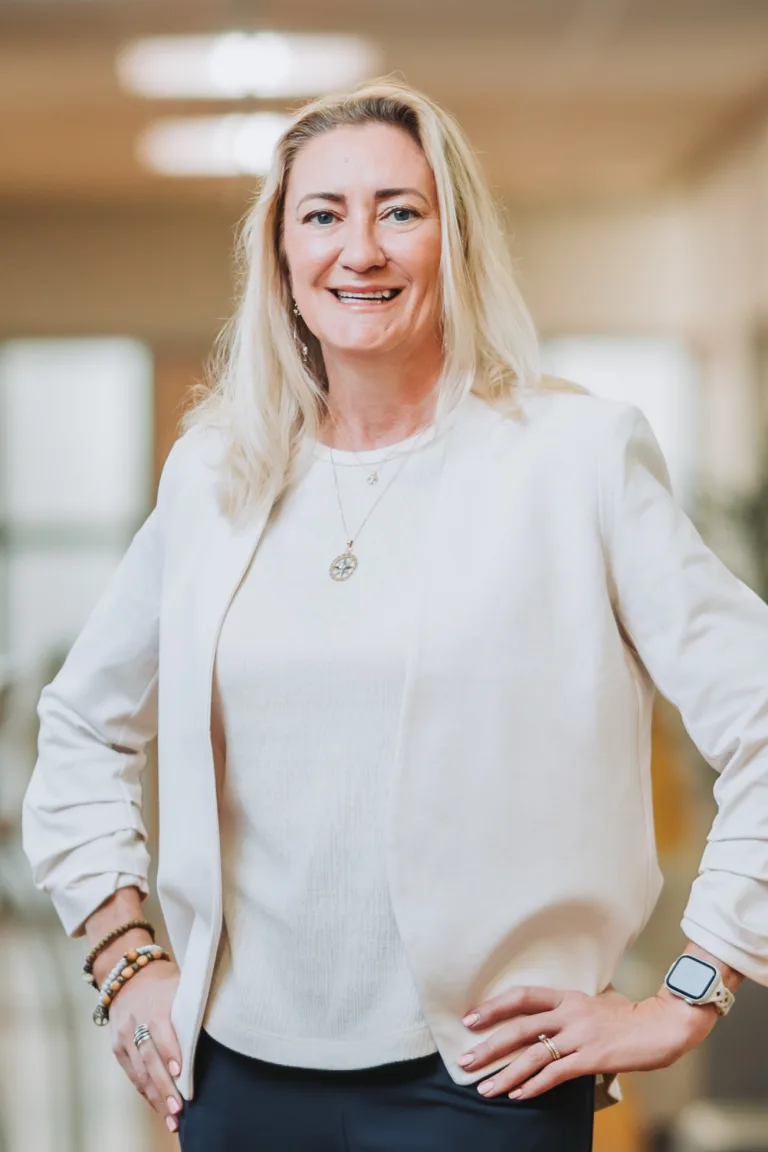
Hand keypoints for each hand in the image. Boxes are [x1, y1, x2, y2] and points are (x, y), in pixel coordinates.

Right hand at [107, 959, 183, 1132]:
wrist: (127, 974)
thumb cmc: (164, 981)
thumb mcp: (180, 984)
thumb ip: (193, 1007)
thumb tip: (222, 1025)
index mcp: (154, 1005)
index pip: (161, 1032)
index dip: (170, 1052)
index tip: (181, 1073)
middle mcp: (135, 1023)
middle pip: (149, 1058)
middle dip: (164, 1086)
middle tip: (179, 1109)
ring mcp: (123, 1037)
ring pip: (139, 1072)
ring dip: (156, 1096)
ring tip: (171, 1118)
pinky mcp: (117, 1048)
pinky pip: (132, 1074)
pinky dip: (145, 1092)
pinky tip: (158, 1106)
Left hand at [457, 984, 716, 1099]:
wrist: (662, 1024)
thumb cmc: (630, 1016)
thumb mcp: (596, 1003)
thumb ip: (572, 1010)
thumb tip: (553, 1021)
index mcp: (567, 996)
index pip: (521, 996)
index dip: (494, 1006)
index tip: (470, 1018)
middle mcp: (569, 1012)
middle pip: (518, 1028)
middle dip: (488, 1046)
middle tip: (465, 1061)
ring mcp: (579, 1035)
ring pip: (532, 1055)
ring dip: (505, 1074)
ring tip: (485, 1089)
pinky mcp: (591, 1058)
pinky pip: (556, 1073)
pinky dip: (534, 1085)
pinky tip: (518, 1095)